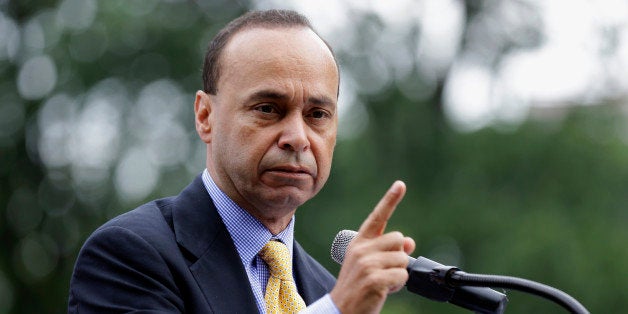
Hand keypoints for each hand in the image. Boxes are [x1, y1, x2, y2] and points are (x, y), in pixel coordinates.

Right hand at [329, 181, 415, 313]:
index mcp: (359, 242)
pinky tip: (382, 290)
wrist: (341, 309)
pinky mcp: (374, 279)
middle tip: (383, 272)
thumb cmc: (358, 286)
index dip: (390, 200)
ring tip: (381, 282)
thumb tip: (409, 242)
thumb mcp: (370, 264)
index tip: (400, 184)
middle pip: (399, 239)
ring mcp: (367, 264)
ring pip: (403, 259)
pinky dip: (397, 286)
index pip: (377, 217)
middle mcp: (361, 249)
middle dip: (398, 257)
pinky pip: (402, 276)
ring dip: (398, 274)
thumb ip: (388, 250)